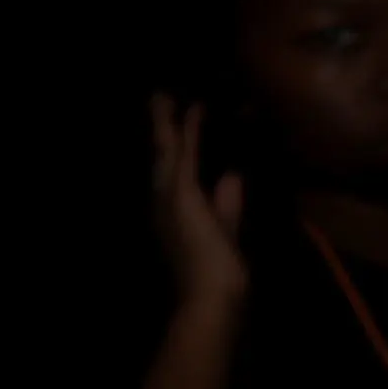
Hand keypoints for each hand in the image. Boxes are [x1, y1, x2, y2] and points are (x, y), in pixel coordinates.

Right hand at [148, 95, 246, 317]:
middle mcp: (163, 201)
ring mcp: (169, 197)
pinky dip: (189, 131)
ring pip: (167, 151)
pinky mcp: (182, 194)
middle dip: (161, 128)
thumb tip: (230, 175)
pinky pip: (185, 156)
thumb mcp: (224, 228)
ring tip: (163, 95)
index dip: (175, 146)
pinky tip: (192, 109)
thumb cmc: (217, 271)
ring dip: (166, 122)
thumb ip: (226, 202)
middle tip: (157, 98)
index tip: (176, 124)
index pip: (173, 171)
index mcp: (173, 211)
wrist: (211, 293)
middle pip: (161, 156)